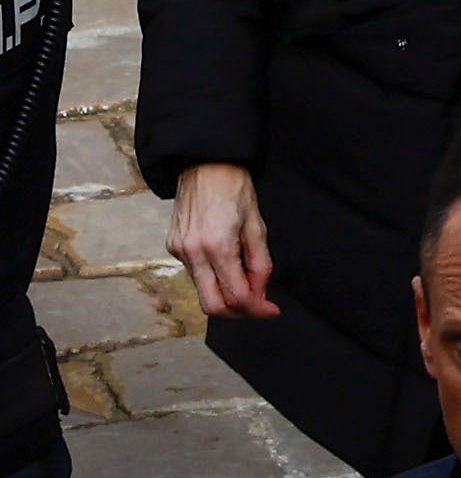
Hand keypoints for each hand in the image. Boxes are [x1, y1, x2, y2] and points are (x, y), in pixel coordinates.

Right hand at [169, 161, 274, 321]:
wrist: (204, 166)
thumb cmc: (234, 191)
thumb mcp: (258, 227)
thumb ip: (260, 265)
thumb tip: (260, 295)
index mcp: (216, 246)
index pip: (236, 295)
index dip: (256, 309)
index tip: (272, 310)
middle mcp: (192, 252)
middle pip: (212, 305)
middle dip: (238, 312)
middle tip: (259, 306)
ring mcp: (178, 250)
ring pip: (203, 291)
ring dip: (226, 294)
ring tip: (246, 278)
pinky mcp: (172, 246)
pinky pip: (195, 274)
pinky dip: (214, 278)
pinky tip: (228, 264)